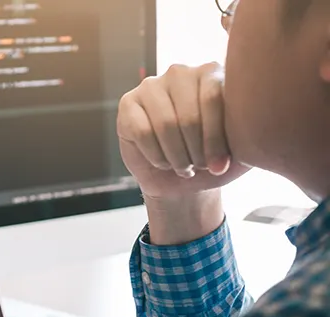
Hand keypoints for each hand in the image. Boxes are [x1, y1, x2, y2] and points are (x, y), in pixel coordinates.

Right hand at [117, 62, 249, 199]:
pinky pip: (142, 132)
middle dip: (196, 151)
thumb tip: (253, 128)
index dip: (216, 139)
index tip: (219, 166)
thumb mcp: (242, 149)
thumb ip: (253, 132)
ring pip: (165, 124)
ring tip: (184, 168)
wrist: (179, 179)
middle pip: (189, 115)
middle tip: (200, 167)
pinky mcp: (128, 103)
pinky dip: (156, 156)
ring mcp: (152, 85)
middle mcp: (182, 72)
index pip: (215, 99)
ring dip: (177, 156)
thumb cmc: (213, 160)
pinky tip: (163, 163)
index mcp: (214, 73)